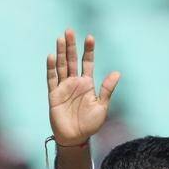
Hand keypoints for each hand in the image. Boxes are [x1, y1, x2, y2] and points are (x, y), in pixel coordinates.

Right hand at [47, 29, 119, 145]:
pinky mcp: (54, 95)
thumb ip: (107, 90)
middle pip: (71, 60)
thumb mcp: (102, 106)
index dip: (88, 50)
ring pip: (61, 66)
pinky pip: (52, 79)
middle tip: (69, 31)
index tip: (90, 37)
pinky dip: (51, 68)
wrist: (76, 138)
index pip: (87, 63)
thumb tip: (117, 73)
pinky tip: (51, 57)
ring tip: (60, 38)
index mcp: (87, 84)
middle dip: (71, 46)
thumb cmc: (90, 124)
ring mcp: (63, 88)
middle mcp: (74, 83)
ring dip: (60, 53)